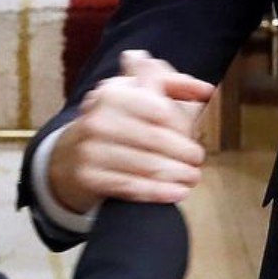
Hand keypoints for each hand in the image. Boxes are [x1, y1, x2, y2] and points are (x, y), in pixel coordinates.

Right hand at [47, 50, 214, 211]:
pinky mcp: (88, 177)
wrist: (70, 155)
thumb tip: (207, 90)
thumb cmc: (117, 121)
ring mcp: (90, 150)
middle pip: (155, 139)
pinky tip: (177, 193)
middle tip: (197, 159)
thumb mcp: (136, 93)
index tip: (194, 134)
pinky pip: (131, 186)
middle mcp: (97, 120)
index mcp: (112, 93)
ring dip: (176, 174)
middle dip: (183, 152)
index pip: (160, 110)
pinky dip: (158, 191)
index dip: (182, 124)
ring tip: (192, 177)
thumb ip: (172, 85)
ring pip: (146, 164)